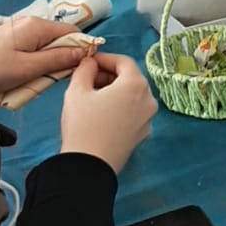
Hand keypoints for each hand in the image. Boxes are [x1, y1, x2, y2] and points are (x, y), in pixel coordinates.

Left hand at [0, 17, 87, 93]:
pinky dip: (32, 65)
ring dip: (44, 65)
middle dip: (59, 61)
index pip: (72, 32)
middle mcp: (31, 23)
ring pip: (46, 48)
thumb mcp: (27, 69)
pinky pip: (32, 51)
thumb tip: (84, 52)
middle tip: (48, 80)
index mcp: (38, 26)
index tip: (78, 71)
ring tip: (31, 81)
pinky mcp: (10, 40)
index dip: (80, 50)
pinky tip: (20, 77)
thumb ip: (57, 60)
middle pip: (59, 40)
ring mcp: (19, 31)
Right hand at [60, 52, 157, 173]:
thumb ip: (85, 68)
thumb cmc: (83, 125)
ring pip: (132, 95)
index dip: (105, 59)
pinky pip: (133, 112)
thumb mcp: (77, 91)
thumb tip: (90, 62)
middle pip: (130, 78)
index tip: (89, 62)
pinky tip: (102, 115)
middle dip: (109, 75)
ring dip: (114, 91)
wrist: (88, 167)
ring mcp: (148, 118)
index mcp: (136, 84)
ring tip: (92, 97)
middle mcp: (148, 99)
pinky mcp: (143, 134)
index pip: (123, 61)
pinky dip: (120, 107)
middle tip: (87, 80)